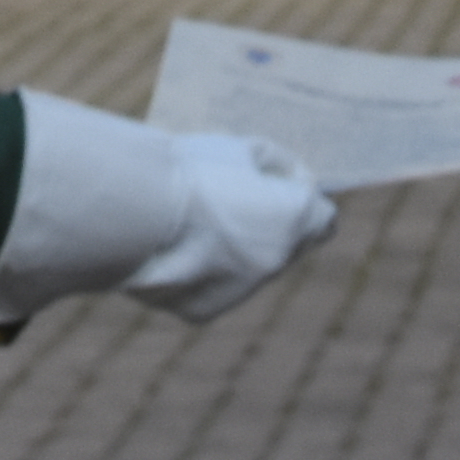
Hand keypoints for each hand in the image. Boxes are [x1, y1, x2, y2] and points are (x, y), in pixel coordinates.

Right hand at [127, 131, 330, 322]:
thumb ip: (275, 166)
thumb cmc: (188, 170)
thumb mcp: (241, 150)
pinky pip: (214, 289)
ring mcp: (242, 290)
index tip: (279, 188)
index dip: (302, 202)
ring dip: (236, 251)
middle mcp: (277, 261)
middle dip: (270, 226)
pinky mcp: (205, 309)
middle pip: (289, 247)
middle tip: (232, 202)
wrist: (136, 209)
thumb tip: (291, 180)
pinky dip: (203, 273)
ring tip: (196, 224)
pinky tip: (176, 250)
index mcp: (295, 218)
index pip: (323, 219)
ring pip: (251, 271)